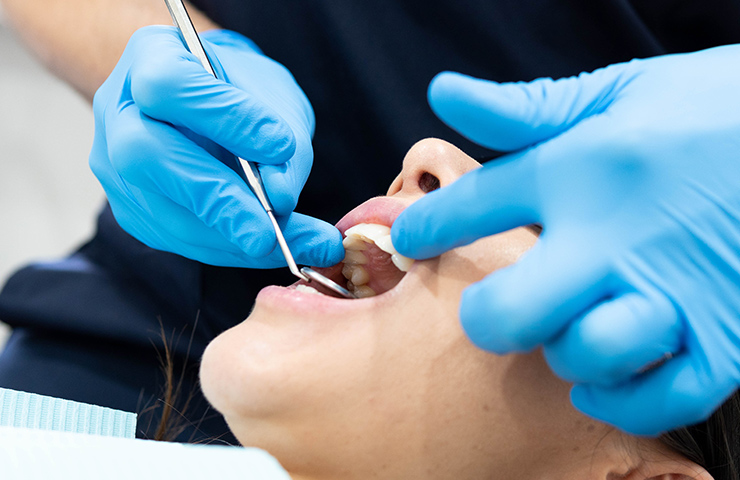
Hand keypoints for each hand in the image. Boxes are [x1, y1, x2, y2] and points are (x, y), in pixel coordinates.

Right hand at [90, 26, 342, 267]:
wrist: (206, 100)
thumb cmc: (241, 88)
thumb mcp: (274, 92)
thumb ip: (284, 138)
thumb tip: (281, 197)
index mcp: (150, 56)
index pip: (169, 86)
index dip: (226, 117)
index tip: (281, 145)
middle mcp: (118, 110)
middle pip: (146, 157)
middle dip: (217, 201)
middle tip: (269, 233)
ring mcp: (114, 164)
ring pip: (160, 211)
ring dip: (232, 238)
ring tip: (298, 244)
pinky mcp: (131, 208)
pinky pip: (176, 238)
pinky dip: (229, 247)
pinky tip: (271, 247)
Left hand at [392, 45, 739, 433]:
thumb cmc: (705, 108)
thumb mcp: (614, 92)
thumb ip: (525, 106)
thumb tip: (442, 91)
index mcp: (585, 167)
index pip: (474, 204)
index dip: (427, 227)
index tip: (410, 238)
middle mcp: (621, 235)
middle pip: (512, 312)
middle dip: (484, 318)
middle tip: (489, 309)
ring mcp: (676, 290)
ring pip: (582, 357)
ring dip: (561, 352)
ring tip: (565, 330)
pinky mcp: (727, 333)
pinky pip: (659, 397)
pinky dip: (619, 398)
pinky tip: (600, 376)